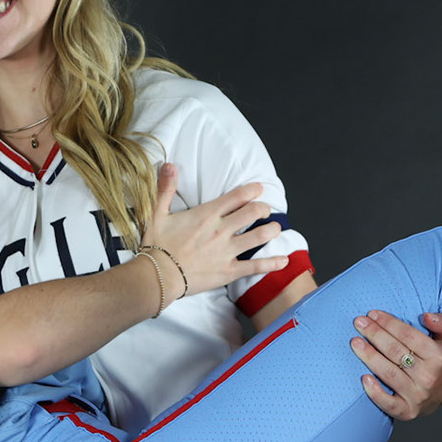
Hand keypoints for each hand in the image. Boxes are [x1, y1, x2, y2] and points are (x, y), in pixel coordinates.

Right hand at [141, 163, 286, 299]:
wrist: (158, 276)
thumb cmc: (157, 246)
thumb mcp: (157, 213)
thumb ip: (166, 188)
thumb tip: (168, 165)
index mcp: (207, 215)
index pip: (237, 197)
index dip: (252, 190)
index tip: (259, 188)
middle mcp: (221, 230)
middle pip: (252, 213)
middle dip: (263, 208)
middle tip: (265, 209)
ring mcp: (227, 251)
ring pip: (259, 236)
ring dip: (271, 230)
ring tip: (276, 227)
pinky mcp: (229, 271)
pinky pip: (255, 266)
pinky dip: (272, 263)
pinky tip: (283, 260)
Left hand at [351, 310, 441, 419]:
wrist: (438, 398)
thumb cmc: (438, 365)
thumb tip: (428, 316)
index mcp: (438, 357)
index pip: (409, 335)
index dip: (389, 323)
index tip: (372, 314)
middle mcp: (429, 377)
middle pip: (395, 351)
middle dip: (375, 334)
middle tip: (359, 323)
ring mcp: (418, 395)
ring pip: (388, 372)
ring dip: (369, 356)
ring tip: (355, 342)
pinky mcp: (407, 411)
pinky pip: (388, 403)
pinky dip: (375, 392)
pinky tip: (363, 378)